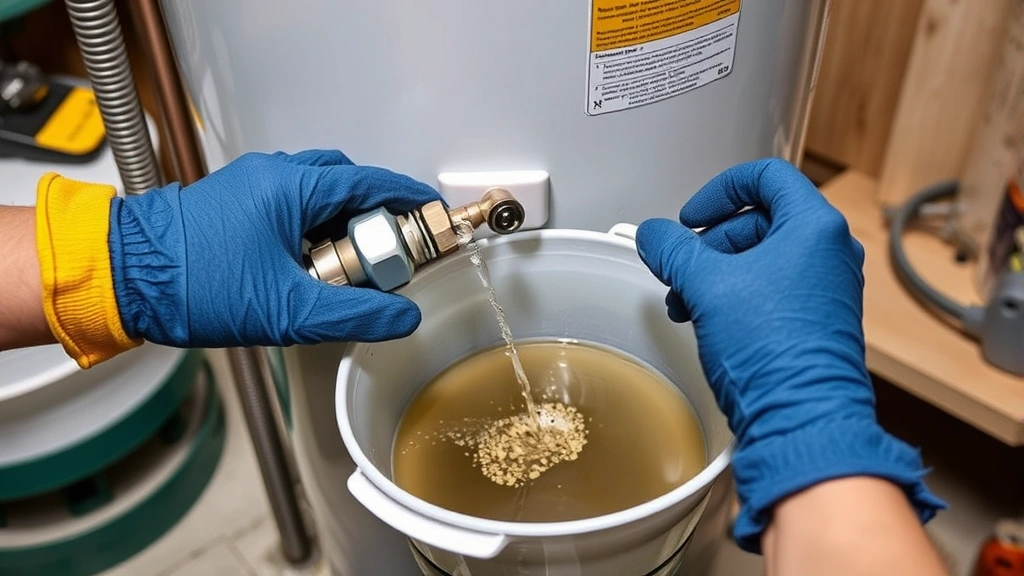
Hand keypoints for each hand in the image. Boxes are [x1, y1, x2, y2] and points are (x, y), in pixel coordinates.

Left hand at [110, 149, 440, 347]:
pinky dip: (313, 227)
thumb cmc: (191, 284)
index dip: (407, 199)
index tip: (431, 213)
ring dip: (341, 223)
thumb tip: (402, 316)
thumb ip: (355, 314)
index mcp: (290, 188)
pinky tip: (311, 266)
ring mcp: (250, 186)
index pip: (370, 182)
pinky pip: (290, 205)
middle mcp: (272, 176)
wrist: (122, 279)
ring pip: (316, 193)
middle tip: (389, 253)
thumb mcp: (287, 311)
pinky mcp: (233, 204)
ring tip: (349, 268)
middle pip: (346, 183)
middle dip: (375, 215)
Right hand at [635, 158, 942, 552]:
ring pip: (761, 260)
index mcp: (814, 227)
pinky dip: (734, 297)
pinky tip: (706, 320)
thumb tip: (653, 235)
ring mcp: (826, 290)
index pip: (766, 177)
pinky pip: (770, 292)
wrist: (802, 419)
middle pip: (759, 220)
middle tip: (681, 266)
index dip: (719, 190)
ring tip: (686, 301)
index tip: (690, 218)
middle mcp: (829, 253)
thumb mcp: (707, 286)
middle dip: (710, 243)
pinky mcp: (816, 323)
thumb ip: (674, 250)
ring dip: (716, 274)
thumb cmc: (773, 349)